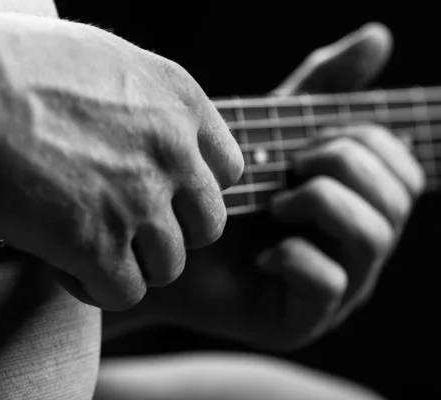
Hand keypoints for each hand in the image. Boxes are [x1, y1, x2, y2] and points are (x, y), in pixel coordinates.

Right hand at [0, 13, 242, 309]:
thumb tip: (138, 128)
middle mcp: (173, 154)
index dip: (195, 191)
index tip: (163, 196)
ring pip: (170, 266)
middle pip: (207, 226)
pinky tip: (69, 270)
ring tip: (93, 253)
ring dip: (135, 266)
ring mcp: (140, 202)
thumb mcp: (103, 59)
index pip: (228, 169)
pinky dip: (99, 289)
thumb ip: (140, 99)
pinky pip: (125, 292)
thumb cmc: (15, 64)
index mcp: (179, 104)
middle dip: (172, 235)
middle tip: (129, 231)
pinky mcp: (97, 245)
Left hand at [147, 23, 424, 349]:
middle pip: (397, 198)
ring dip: (319, 204)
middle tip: (287, 169)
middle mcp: (358, 248)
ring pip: (374, 237)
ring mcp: (337, 288)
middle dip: (340, 166)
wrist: (162, 243)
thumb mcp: (270, 132)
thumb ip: (320, 90)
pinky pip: (329, 282)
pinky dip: (294, 256)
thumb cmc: (219, 190)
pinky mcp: (301, 319)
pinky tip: (261, 255)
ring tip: (273, 205)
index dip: (364, 142)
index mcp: (358, 204)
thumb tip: (381, 35)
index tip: (305, 145)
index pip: (404, 168)